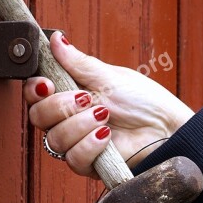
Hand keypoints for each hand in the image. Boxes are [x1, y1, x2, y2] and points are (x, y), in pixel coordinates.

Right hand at [24, 31, 193, 176]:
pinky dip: (89, 144)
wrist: (167, 129)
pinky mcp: (89, 164)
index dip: (36, 89)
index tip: (47, 84)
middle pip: (38, 117)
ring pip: (54, 138)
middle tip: (85, 99)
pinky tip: (106, 136)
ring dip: (79, 125)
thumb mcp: (109, 76)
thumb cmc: (144, 101)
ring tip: (105, 116)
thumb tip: (56, 39)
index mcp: (71, 93)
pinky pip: (73, 158)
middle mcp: (70, 118)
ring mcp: (78, 141)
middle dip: (59, 106)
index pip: (36, 93)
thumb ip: (78, 62)